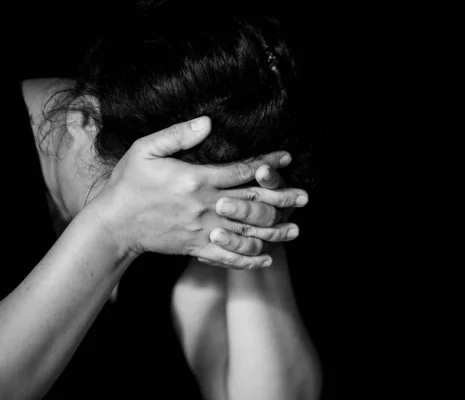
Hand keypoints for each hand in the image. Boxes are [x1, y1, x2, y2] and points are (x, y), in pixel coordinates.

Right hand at [87, 116, 289, 269]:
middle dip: (282, 200)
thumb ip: (178, 135)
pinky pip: (228, 257)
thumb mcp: (146, 150)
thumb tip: (208, 123)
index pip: (242, 170)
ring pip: (246, 233)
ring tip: (295, 230)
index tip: (286, 159)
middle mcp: (206, 207)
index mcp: (197, 180)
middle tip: (305, 197)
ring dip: (273, 232)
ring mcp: (203, 231)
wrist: (114, 224)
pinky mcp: (196, 248)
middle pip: (252, 203)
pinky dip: (249, 259)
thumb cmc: (128, 184)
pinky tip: (267, 259)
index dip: (267, 164)